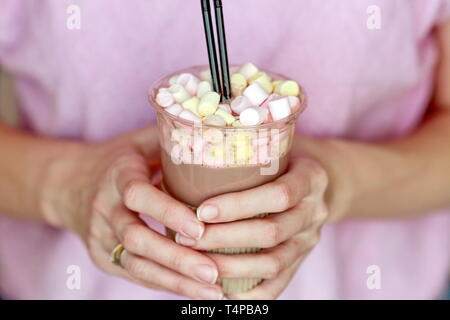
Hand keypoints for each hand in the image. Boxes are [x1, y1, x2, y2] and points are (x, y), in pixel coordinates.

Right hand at [45, 127, 222, 299]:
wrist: (71, 184)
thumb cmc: (120, 160)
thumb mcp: (141, 141)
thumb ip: (173, 136)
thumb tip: (218, 127)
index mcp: (118, 175)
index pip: (139, 195)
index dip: (168, 213)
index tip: (200, 229)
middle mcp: (105, 208)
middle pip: (136, 238)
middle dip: (176, 258)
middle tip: (213, 272)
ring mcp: (100, 236)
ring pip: (136, 264)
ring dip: (174, 280)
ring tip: (212, 291)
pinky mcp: (102, 256)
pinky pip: (134, 274)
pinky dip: (163, 284)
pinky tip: (192, 291)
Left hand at [175, 157, 328, 298]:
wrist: (321, 182)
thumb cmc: (283, 160)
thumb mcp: (274, 144)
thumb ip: (247, 150)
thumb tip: (189, 154)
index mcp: (311, 178)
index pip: (279, 194)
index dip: (239, 205)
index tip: (202, 211)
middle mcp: (314, 212)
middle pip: (271, 232)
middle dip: (224, 238)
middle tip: (186, 238)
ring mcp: (310, 239)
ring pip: (273, 262)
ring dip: (230, 267)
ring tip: (195, 262)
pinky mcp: (301, 260)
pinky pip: (279, 284)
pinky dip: (251, 293)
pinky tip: (221, 290)